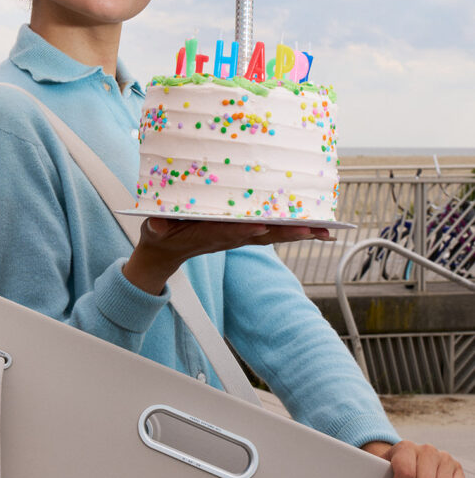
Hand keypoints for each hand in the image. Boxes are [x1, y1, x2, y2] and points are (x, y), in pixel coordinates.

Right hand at [123, 216, 332, 295]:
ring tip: (325, 230)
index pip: (228, 232)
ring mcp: (237, 237)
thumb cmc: (159, 235)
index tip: (262, 226)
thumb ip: (155, 227)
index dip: (244, 229)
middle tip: (312, 229)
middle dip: (286, 232)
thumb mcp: (153, 231)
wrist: (165, 253)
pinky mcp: (243, 234)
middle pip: (260, 235)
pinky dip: (294, 229)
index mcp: (206, 235)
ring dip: (298, 232)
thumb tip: (155, 224)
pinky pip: (272, 231)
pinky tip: (317, 227)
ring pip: (272, 234)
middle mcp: (228, 238)